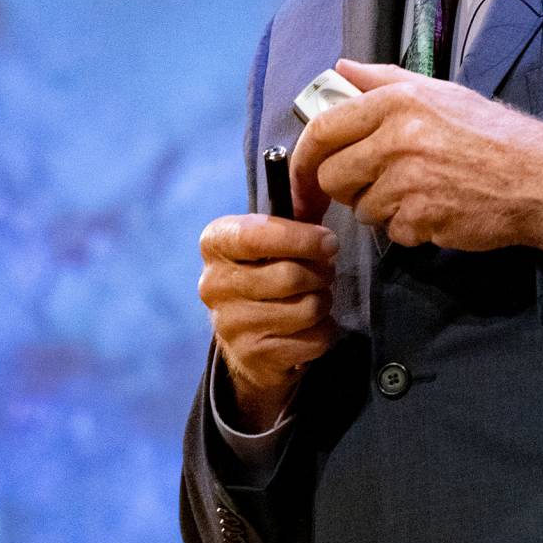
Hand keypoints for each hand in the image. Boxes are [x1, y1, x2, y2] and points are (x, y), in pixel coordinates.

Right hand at [197, 213, 338, 431]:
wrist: (251, 340)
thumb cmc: (269, 274)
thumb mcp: (274, 239)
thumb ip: (296, 212)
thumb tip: (320, 186)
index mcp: (215, 243)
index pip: (257, 236)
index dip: (301, 238)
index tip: (329, 241)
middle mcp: (213, 284)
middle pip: (290, 276)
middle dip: (321, 274)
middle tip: (324, 274)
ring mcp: (229, 324)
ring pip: (306, 309)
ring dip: (323, 303)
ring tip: (314, 299)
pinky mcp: (251, 356)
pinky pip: (311, 340)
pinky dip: (322, 332)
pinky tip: (309, 329)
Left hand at [289, 59, 542, 255]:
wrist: (539, 179)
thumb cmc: (491, 134)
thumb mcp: (439, 92)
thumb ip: (384, 80)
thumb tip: (340, 68)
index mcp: (397, 101)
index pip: (323, 129)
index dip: (304, 156)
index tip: (303, 172)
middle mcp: (397, 138)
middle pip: (332, 175)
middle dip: (345, 186)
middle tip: (372, 183)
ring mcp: (408, 181)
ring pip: (360, 207)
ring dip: (381, 207)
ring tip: (417, 192)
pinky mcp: (420, 219)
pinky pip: (391, 231)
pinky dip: (408, 227)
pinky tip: (435, 209)